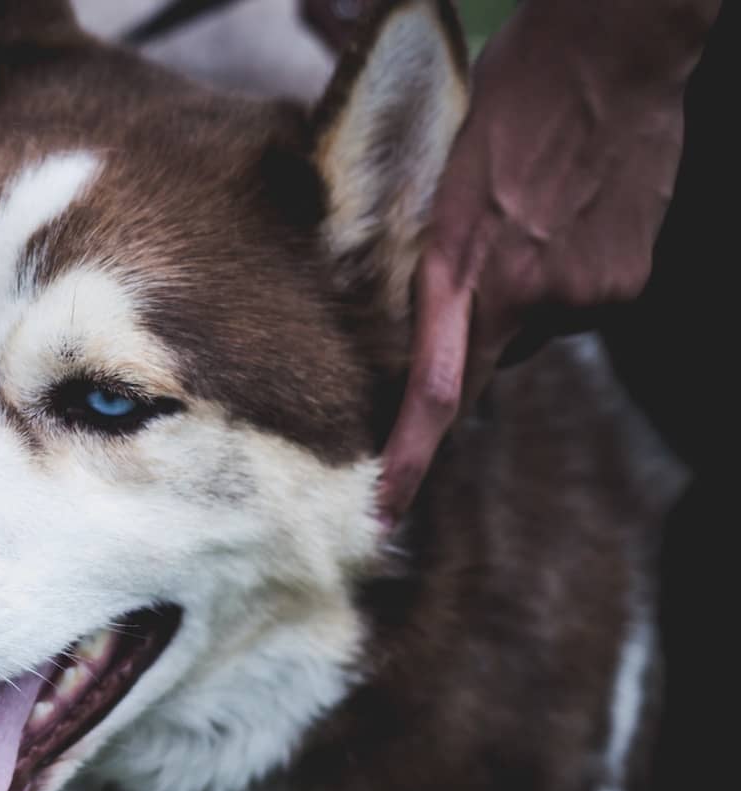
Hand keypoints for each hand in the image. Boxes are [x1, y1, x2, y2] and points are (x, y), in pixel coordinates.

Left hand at [376, 0, 712, 525]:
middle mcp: (537, 299)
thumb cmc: (511, 99)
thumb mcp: (445, 185)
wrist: (613, 50)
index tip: (386, 512)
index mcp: (474, 274)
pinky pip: (577, 304)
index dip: (410, 460)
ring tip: (528, 213)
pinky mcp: (630, 280)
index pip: (437, 394)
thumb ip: (438, 268)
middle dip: (472, 329)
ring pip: (533, 325)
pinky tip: (566, 215)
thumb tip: (431, 330)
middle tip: (480, 255)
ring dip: (522, 291)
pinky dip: (564, 274)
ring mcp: (591, 293)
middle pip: (486, 358)